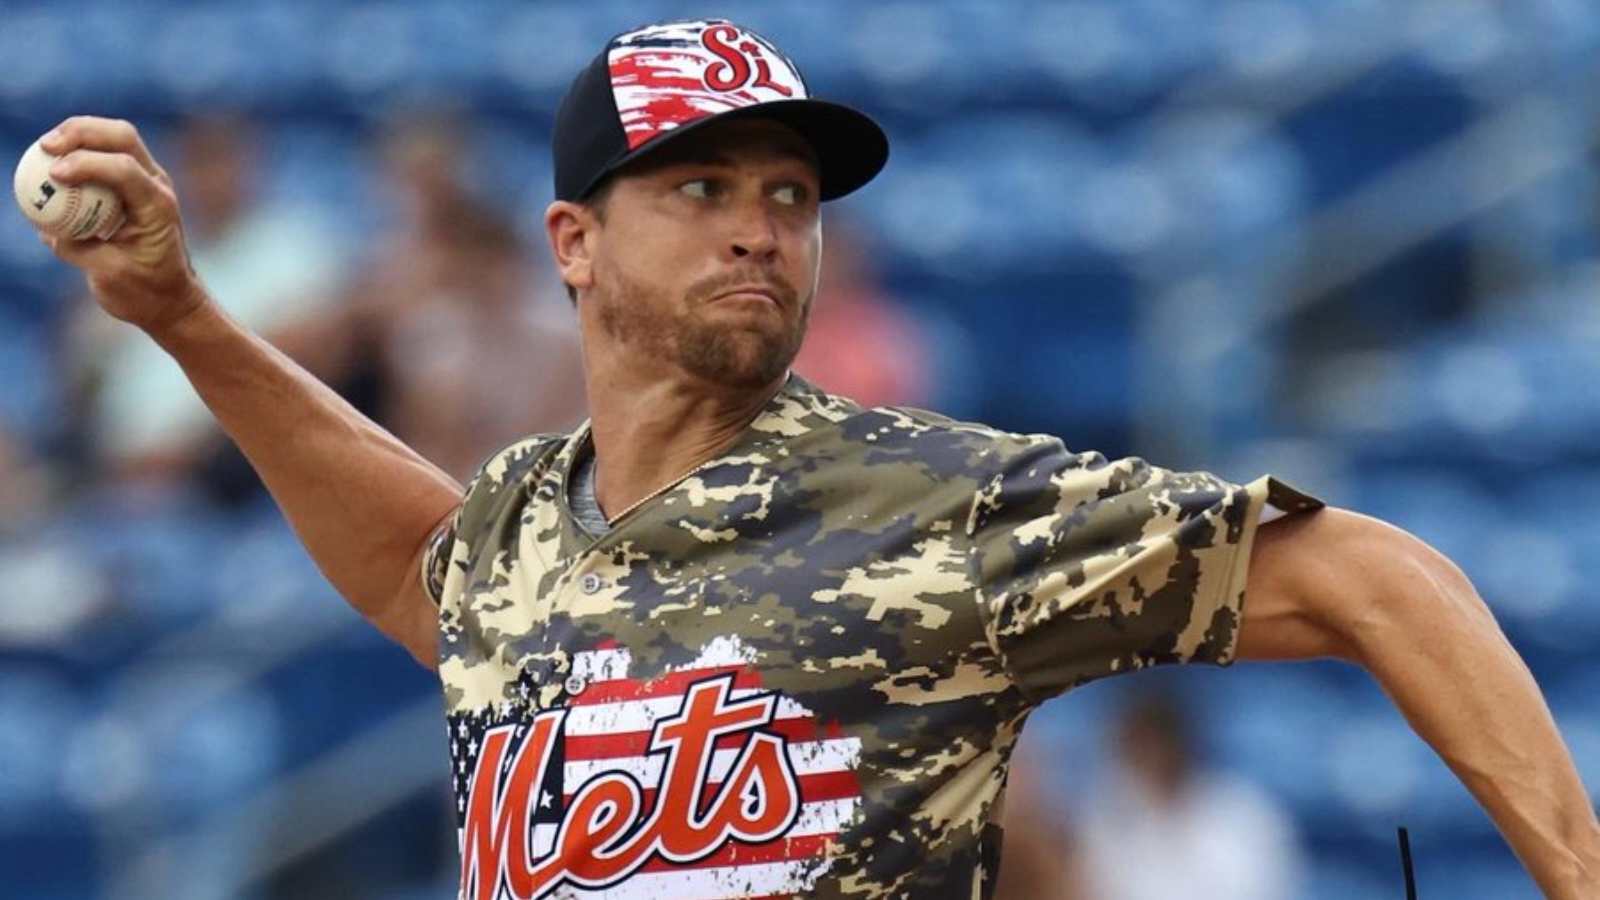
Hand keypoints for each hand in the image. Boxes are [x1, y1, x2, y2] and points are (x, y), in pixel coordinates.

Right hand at [37, 116, 208, 335]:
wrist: (170, 299)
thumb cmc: (145, 292)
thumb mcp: (110, 275)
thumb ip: (79, 249)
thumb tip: (46, 227)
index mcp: (158, 206)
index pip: (124, 169)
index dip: (87, 164)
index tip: (55, 174)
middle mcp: (157, 186)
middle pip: (121, 137)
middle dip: (81, 132)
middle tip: (46, 146)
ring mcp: (147, 182)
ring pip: (115, 138)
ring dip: (78, 135)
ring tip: (45, 148)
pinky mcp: (132, 186)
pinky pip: (104, 156)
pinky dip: (78, 152)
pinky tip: (52, 162)